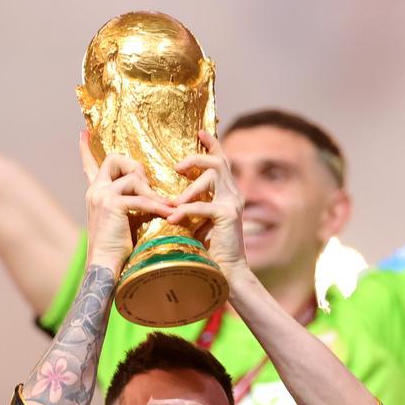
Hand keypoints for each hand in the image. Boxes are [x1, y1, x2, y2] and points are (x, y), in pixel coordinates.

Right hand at [80, 133, 172, 273]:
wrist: (105, 265)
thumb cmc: (115, 248)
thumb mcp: (121, 219)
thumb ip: (128, 202)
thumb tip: (147, 193)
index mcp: (95, 193)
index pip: (89, 165)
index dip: (86, 149)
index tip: (83, 132)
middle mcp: (95, 190)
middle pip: (114, 159)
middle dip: (136, 167)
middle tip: (148, 187)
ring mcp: (102, 196)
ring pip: (132, 176)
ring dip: (151, 191)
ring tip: (164, 205)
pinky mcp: (112, 205)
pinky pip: (141, 198)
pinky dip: (157, 206)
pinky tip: (168, 213)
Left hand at [167, 130, 247, 277]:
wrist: (225, 272)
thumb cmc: (209, 249)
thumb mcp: (198, 221)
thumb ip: (191, 204)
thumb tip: (169, 196)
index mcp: (227, 192)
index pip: (222, 160)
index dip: (212, 143)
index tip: (199, 132)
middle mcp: (234, 194)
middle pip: (218, 161)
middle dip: (197, 157)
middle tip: (177, 167)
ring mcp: (233, 203)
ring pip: (212, 176)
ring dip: (189, 187)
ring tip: (173, 202)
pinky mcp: (228, 216)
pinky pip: (203, 204)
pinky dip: (185, 210)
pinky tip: (172, 219)